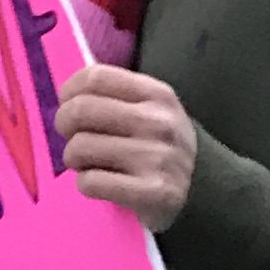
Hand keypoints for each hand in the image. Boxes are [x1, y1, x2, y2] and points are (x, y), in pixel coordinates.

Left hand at [57, 63, 196, 227]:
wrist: (205, 189)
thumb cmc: (161, 145)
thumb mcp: (151, 109)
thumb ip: (114, 96)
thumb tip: (66, 94)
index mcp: (156, 94)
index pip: (95, 77)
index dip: (69, 91)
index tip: (68, 104)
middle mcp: (158, 122)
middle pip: (80, 111)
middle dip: (64, 126)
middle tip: (71, 137)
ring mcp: (157, 158)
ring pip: (80, 148)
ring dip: (74, 159)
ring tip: (89, 163)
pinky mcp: (153, 192)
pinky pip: (90, 182)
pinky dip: (86, 184)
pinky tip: (101, 183)